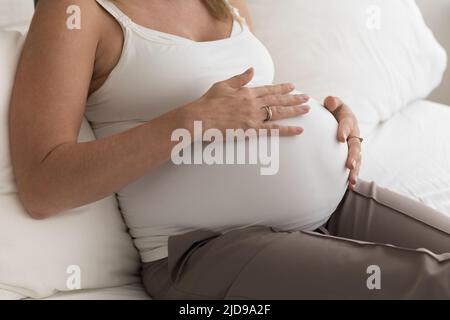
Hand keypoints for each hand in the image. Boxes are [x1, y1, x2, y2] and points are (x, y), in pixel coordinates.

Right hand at [184, 68, 310, 136]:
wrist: (200, 118)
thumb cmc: (208, 102)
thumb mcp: (223, 85)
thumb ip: (240, 78)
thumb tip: (252, 69)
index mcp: (247, 92)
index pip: (269, 89)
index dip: (282, 87)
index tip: (293, 86)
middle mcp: (254, 103)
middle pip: (278, 99)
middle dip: (294, 98)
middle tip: (307, 97)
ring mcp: (254, 116)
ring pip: (279, 112)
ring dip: (295, 110)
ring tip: (307, 109)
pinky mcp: (252, 130)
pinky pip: (274, 130)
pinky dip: (288, 130)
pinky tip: (299, 130)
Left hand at [323, 96, 361, 189]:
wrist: (338, 118)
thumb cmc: (333, 110)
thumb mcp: (334, 103)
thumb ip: (333, 102)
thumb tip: (330, 102)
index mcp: (349, 120)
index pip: (347, 124)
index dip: (344, 130)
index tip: (340, 138)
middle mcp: (355, 135)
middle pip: (355, 146)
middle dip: (353, 156)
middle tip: (349, 165)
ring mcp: (354, 147)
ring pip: (357, 159)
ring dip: (355, 170)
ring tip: (352, 181)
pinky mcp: (351, 156)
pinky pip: (354, 166)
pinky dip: (353, 176)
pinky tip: (350, 187)